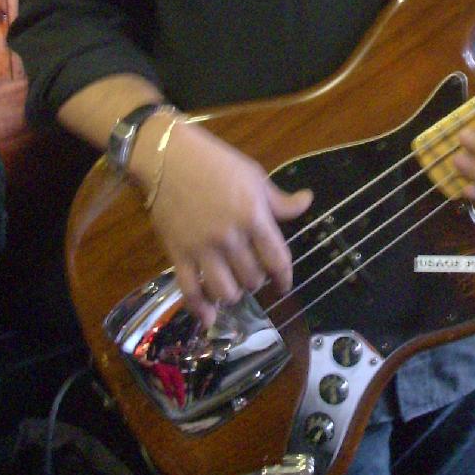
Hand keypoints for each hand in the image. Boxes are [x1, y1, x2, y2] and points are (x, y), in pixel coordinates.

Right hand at [145, 119, 312, 324]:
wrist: (167, 157)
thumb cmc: (215, 162)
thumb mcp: (253, 175)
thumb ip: (279, 199)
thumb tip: (307, 202)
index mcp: (252, 216)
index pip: (277, 259)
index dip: (285, 277)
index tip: (284, 284)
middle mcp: (230, 237)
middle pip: (253, 278)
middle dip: (257, 280)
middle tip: (253, 274)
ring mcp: (202, 248)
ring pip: (226, 291)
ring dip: (234, 294)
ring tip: (233, 286)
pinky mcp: (177, 254)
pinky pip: (190, 291)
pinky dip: (201, 310)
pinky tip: (210, 317)